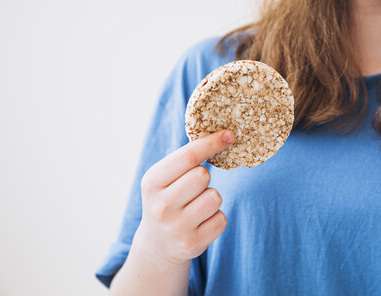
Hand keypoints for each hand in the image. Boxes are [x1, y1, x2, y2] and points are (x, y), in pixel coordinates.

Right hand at [133, 129, 235, 267]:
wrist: (157, 245)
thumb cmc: (166, 200)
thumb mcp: (163, 179)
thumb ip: (185, 159)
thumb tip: (224, 136)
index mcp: (151, 182)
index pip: (188, 156)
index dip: (211, 143)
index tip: (229, 134)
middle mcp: (161, 206)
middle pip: (202, 175)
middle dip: (204, 177)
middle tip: (192, 187)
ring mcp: (177, 227)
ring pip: (215, 197)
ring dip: (211, 198)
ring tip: (196, 206)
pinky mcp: (193, 244)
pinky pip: (221, 218)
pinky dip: (215, 217)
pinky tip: (201, 222)